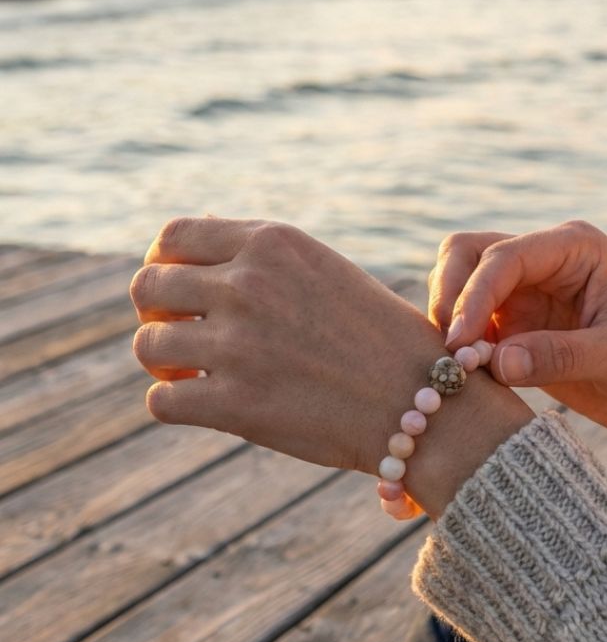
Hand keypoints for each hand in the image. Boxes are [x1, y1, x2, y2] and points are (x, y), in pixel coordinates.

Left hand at [130, 217, 526, 485]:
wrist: (425, 401)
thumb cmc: (378, 338)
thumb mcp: (323, 271)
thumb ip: (260, 258)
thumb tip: (181, 250)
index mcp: (273, 243)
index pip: (172, 237)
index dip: (165, 265)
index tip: (181, 292)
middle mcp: (249, 283)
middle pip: (146, 287)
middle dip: (157, 314)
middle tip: (183, 336)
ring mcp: (238, 342)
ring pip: (147, 344)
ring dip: (165, 362)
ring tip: (196, 373)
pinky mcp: (234, 402)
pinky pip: (161, 400)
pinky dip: (175, 404)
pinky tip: (207, 404)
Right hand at [428, 220, 606, 446]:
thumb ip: (559, 355)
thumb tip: (492, 361)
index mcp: (575, 247)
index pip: (505, 256)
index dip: (475, 294)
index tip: (461, 343)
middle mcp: (544, 261)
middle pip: (468, 254)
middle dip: (450, 296)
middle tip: (449, 350)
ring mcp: (525, 292)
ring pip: (459, 285)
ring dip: (449, 320)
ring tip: (458, 368)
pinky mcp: (515, 328)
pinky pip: (469, 326)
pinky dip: (459, 347)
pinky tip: (467, 379)